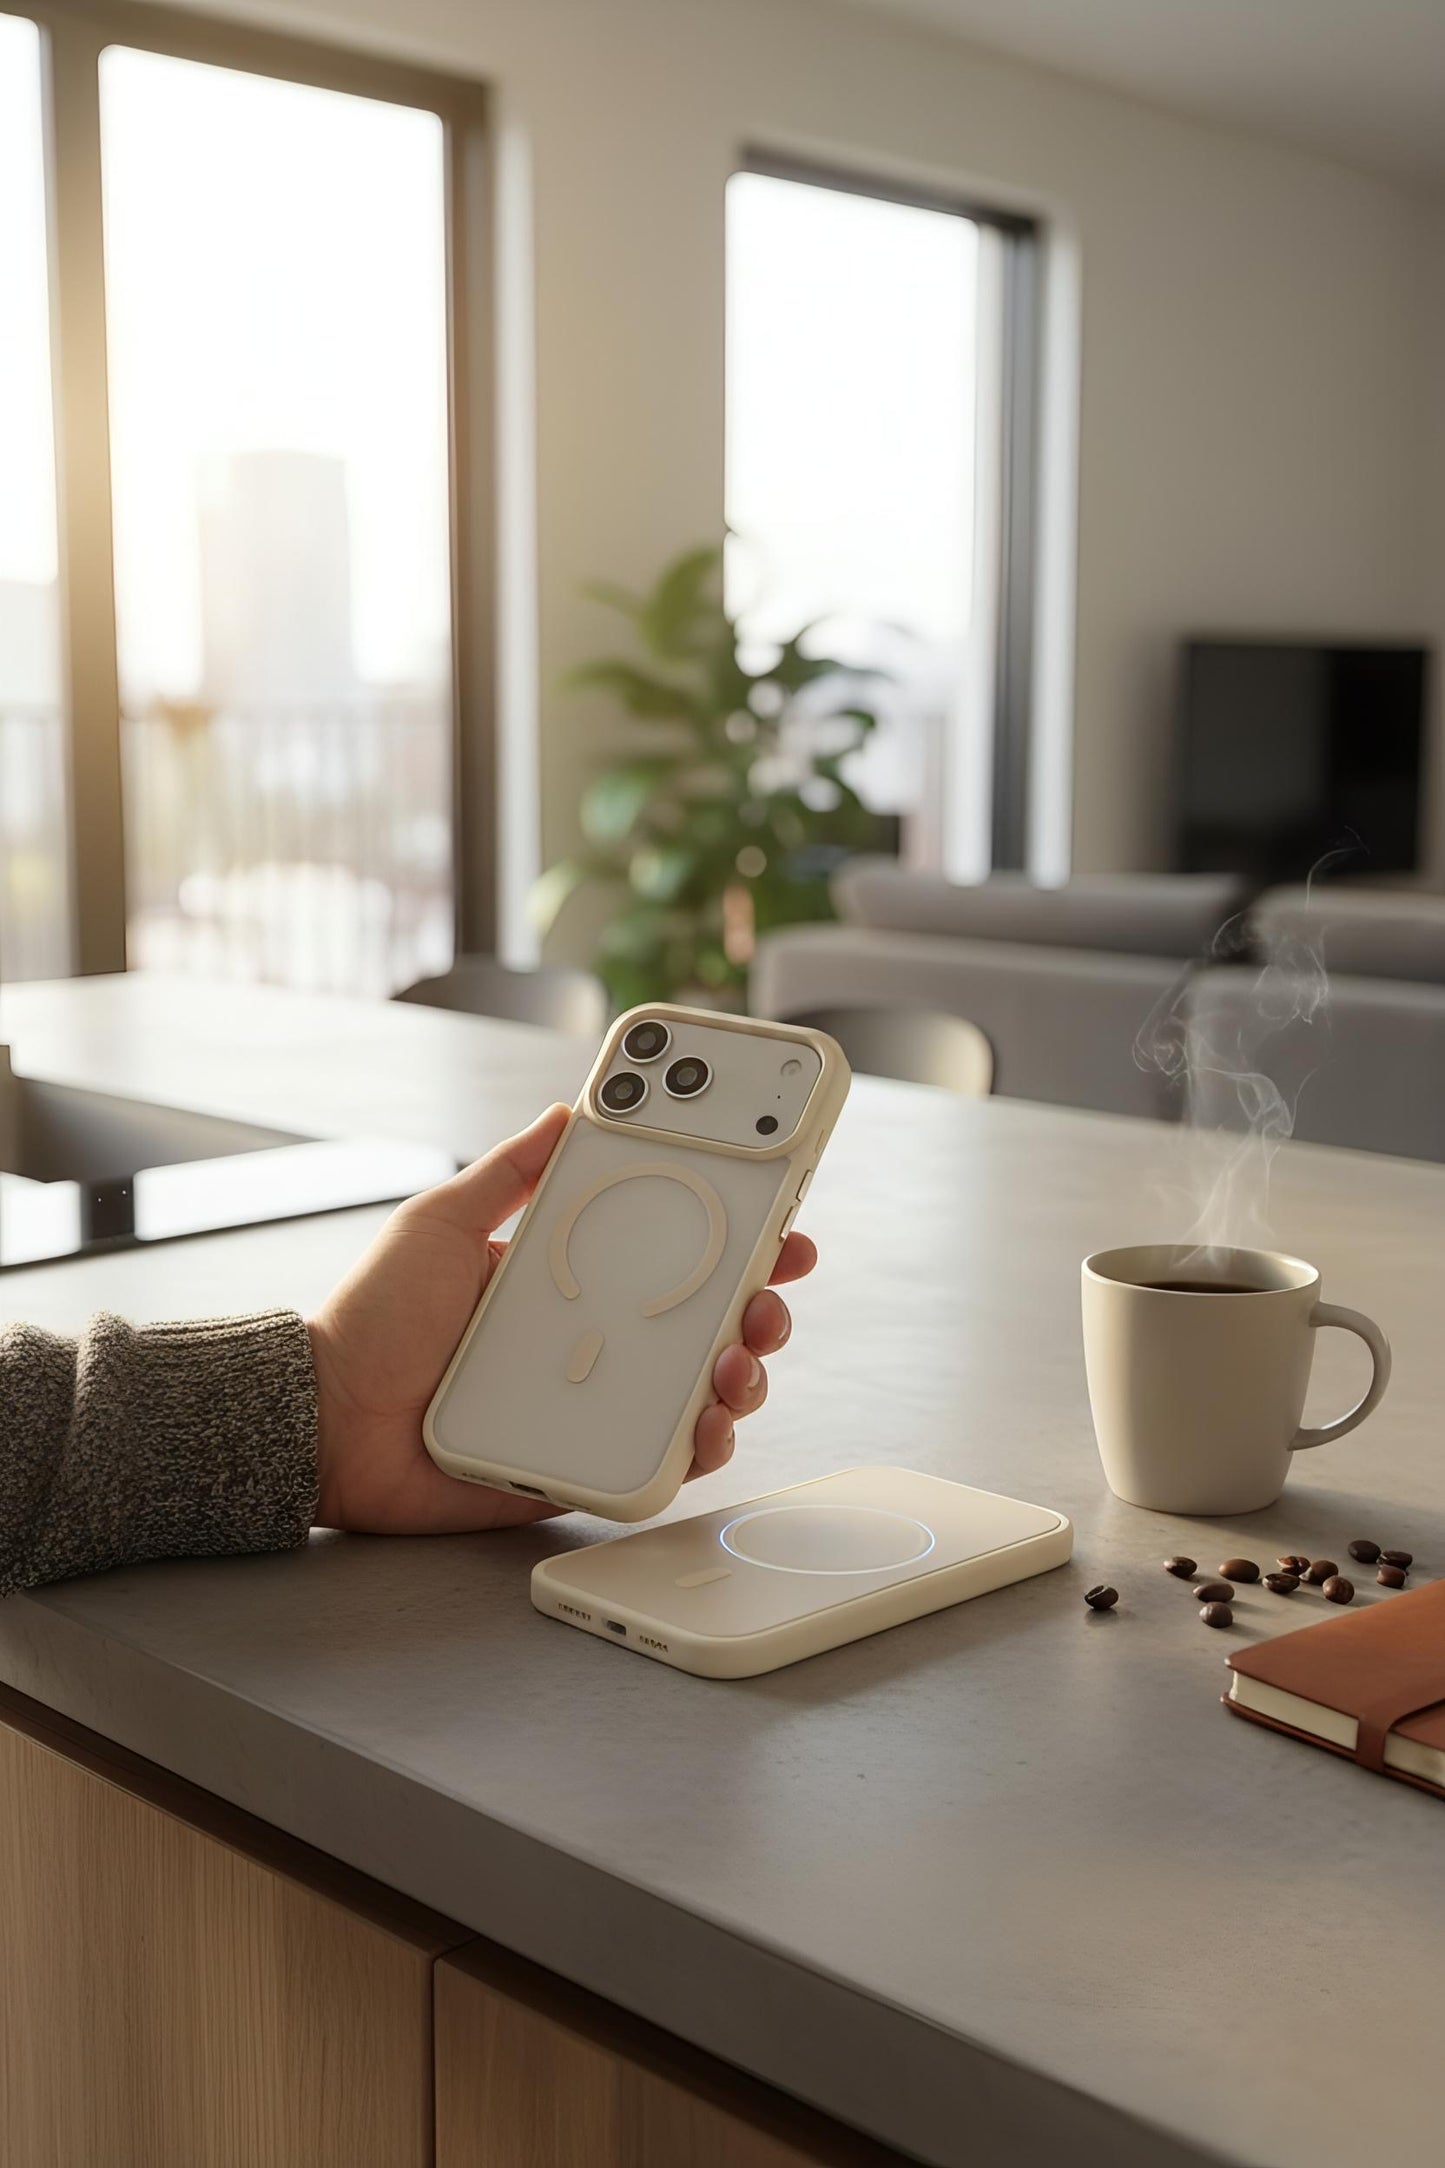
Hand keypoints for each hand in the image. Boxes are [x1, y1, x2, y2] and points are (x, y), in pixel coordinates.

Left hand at [308, 1104, 816, 1532]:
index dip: (735, 1241)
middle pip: (708, 1326)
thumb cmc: (374, 1321)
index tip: (780, 1219)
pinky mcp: (584, 1466)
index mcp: (573, 1283)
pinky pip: (663, 1463)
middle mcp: (597, 1344)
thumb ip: (507, 1172)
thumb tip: (565, 1110)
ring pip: (702, 1393)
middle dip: (762, 1307)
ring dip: (744, 1375)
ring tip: (740, 1361)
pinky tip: (709, 1424)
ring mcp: (597, 1407)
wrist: (325, 1418)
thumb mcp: (441, 1222)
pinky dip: (701, 1447)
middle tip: (769, 1296)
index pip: (672, 1257)